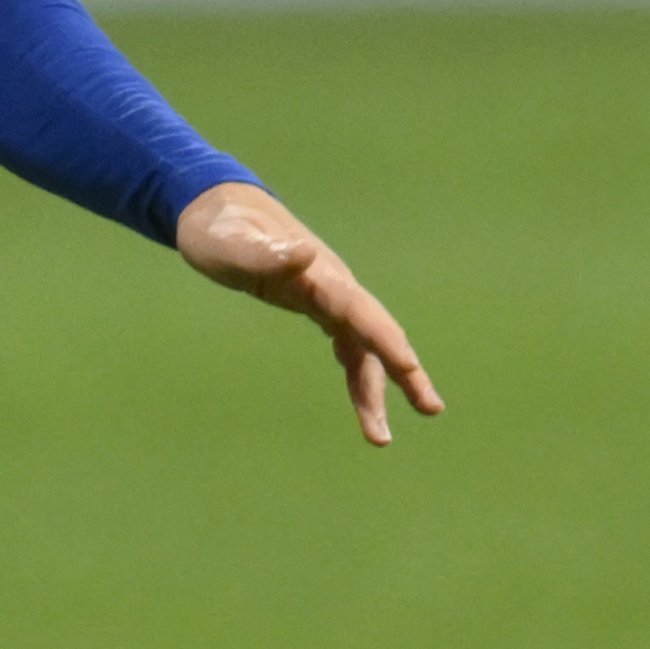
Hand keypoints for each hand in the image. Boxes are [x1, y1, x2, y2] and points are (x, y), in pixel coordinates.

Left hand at [175, 183, 441, 447]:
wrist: (218, 210)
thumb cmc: (218, 230)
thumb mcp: (231, 244)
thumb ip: (264, 252)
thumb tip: (304, 252)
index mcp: (318, 274)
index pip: (361, 312)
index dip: (386, 342)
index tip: (410, 370)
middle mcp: (333, 286)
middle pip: (379, 332)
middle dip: (404, 371)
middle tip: (431, 409)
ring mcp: (329, 295)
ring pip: (365, 347)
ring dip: (378, 389)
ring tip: (380, 438)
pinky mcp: (317, 303)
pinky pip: (349, 345)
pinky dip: (359, 374)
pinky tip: (364, 405)